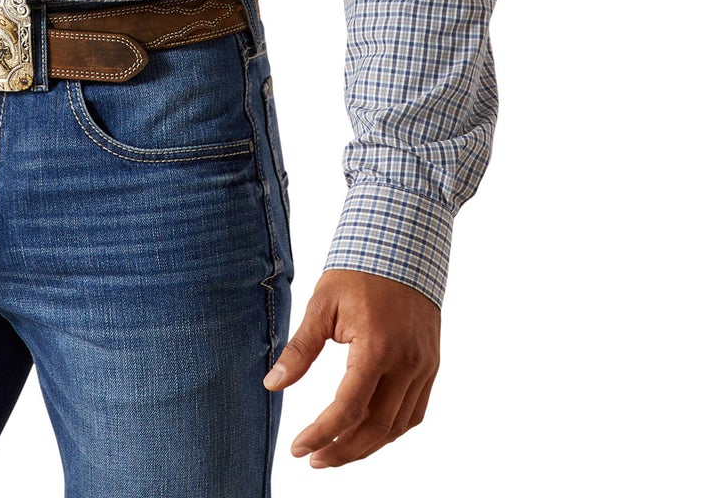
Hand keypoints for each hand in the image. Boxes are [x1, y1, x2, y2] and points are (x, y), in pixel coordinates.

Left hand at [263, 268, 439, 468]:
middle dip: (343, 451)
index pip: (348, 408)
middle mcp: (406, 362)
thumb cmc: (358, 270)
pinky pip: (415, 411)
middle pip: (376, 428)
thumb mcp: (322, 304)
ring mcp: (424, 365)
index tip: (298, 448)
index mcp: (376, 347)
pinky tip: (368, 432)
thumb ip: (299, 349)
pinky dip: (391, 430)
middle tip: (314, 459)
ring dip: (367, 446)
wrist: (402, 244)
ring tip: (336, 452)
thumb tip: (272, 384)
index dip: (321, 434)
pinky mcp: (431, 364)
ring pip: (398, 426)